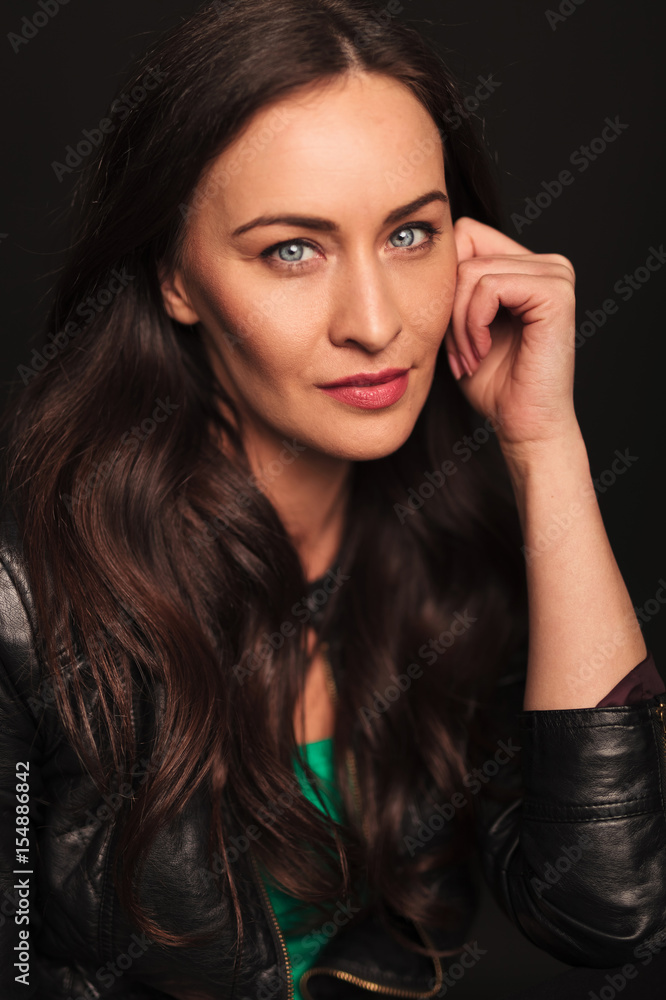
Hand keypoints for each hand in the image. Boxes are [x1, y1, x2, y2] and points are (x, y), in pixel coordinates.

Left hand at [444, 216, 578, 451]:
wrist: (523, 424)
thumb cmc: (494, 383)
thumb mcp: (460, 326)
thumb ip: (452, 287)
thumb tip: (417, 253)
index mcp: (528, 266)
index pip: (465, 236)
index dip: (445, 284)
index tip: (453, 335)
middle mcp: (548, 263)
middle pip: (464, 252)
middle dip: (450, 309)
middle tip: (461, 353)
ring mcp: (556, 274)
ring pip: (472, 272)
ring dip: (459, 324)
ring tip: (472, 356)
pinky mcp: (556, 293)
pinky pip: (489, 287)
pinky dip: (474, 324)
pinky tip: (484, 350)